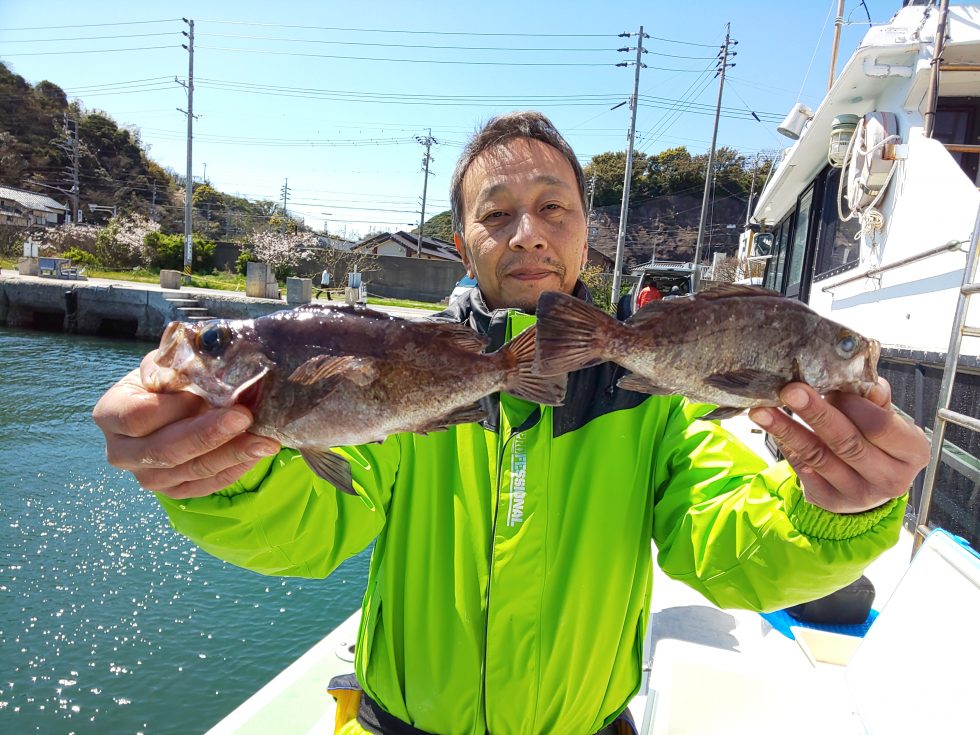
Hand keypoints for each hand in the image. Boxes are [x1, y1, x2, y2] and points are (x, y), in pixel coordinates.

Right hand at [92, 352, 280, 498]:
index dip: (172, 408)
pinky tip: (257, 451)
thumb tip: (208, 362)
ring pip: (191, 471)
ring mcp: (147, 477)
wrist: (175, 405)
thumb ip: (180, 364)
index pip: (136, 416)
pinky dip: (235, 468)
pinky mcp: (174, 491)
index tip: (204, 395)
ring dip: (232, 454)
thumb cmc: (171, 379)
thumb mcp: (169, 363)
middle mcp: (122, 452)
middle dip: (207, 435)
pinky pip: (207, 486)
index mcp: (111, 413)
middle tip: (244, 417)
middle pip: (164, 451)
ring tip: (264, 439)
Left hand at [748, 379, 929, 513]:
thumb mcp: (887, 419)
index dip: (853, 404)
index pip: (881, 426)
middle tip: (790, 390)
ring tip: (763, 410)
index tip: (828, 383)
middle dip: (816, 414)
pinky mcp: (829, 500)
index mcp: (913, 452)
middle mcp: (889, 478)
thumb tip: (867, 383)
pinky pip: (802, 468)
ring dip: (787, 430)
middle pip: (847, 442)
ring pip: (818, 456)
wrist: (868, 484)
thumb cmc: (877, 441)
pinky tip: (770, 427)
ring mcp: (858, 494)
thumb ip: (875, 400)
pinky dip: (785, 445)